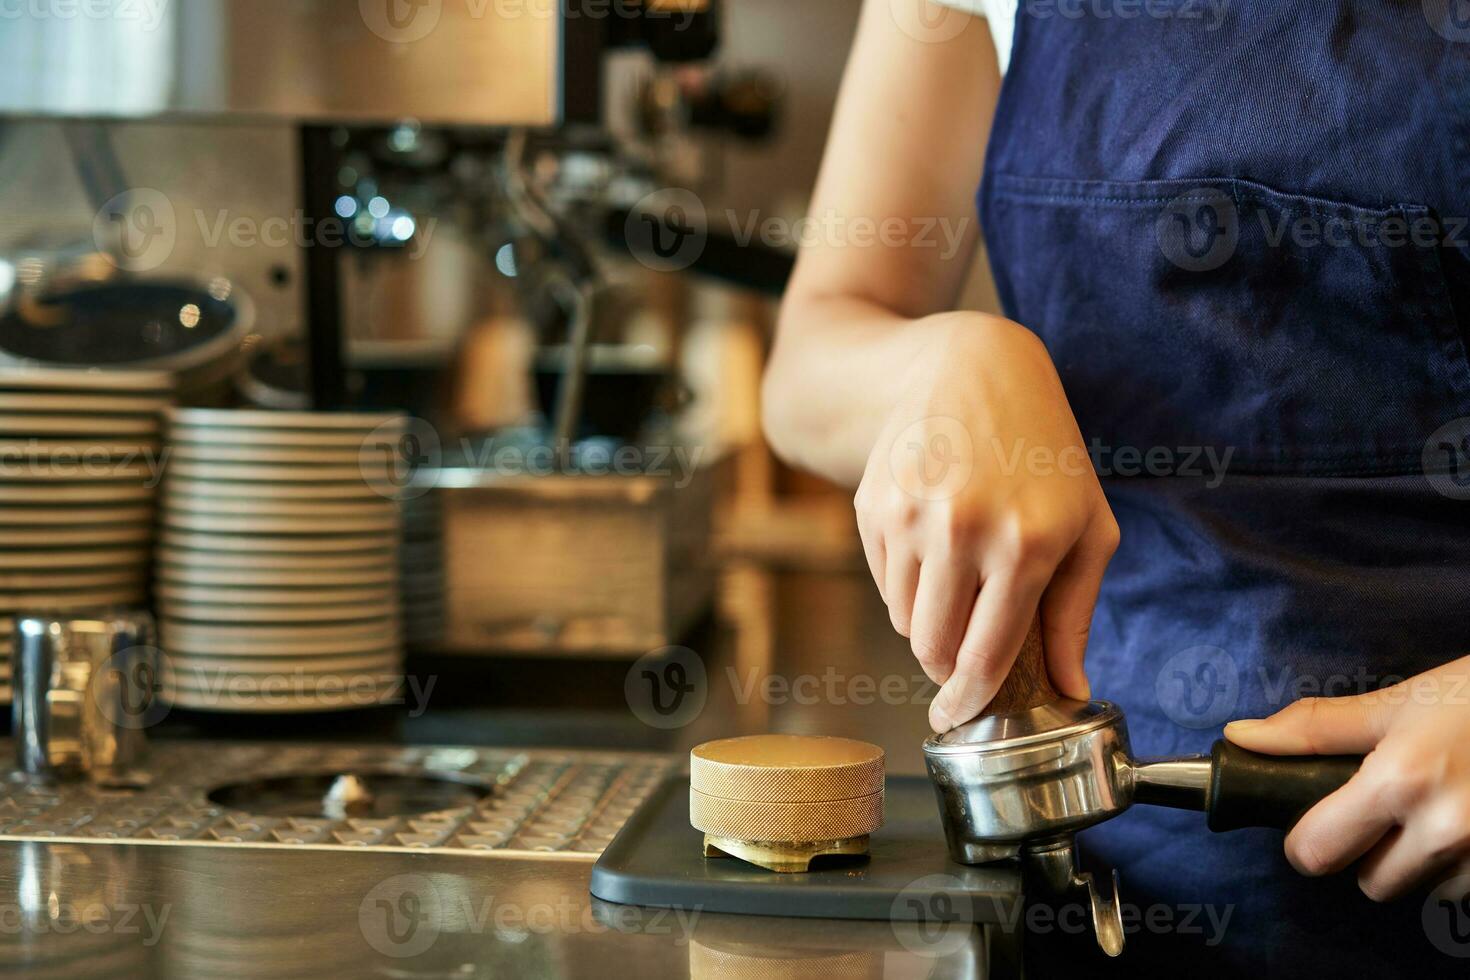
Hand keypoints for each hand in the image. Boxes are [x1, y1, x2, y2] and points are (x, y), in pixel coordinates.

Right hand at [854, 313, 1118, 731]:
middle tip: (962, 653)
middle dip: (947, 665)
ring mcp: (910, 515)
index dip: (969, 702)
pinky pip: (881, 581)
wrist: (970, 367)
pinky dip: (906, 585)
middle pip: (933, 647)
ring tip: (957, 577)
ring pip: (902, 619)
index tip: (956, 720)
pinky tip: (932, 545)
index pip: (986, 657)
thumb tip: (1068, 688)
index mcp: (1026, 545)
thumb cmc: (1044, 452)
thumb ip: (1075, 613)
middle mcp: (963, 531)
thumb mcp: (1086, 525)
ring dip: (927, 621)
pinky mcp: (873, 503)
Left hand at [1225, 657, 1469, 900]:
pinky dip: (1459, 865)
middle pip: (1370, 882)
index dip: (1307, 838)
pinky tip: (1466, 821)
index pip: (1316, 852)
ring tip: (1436, 807)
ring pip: (1421, 889)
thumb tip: (1242, 737)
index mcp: (1400, 783)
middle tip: (1386, 808)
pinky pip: (1465, 888)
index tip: (1319, 819)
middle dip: (1367, 852)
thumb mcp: (1396, 704)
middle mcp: (1445, 830)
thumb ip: (1315, 729)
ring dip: (1418, 861)